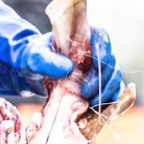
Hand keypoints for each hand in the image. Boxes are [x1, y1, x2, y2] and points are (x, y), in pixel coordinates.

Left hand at [0, 6, 123, 107]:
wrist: (30, 73)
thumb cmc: (32, 59)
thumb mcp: (35, 58)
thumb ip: (47, 61)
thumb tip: (68, 68)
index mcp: (82, 36)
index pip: (101, 37)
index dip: (103, 50)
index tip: (94, 65)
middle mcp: (93, 51)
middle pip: (110, 61)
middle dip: (102, 78)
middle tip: (86, 92)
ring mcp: (96, 69)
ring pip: (113, 78)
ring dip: (106, 91)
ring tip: (91, 102)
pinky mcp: (96, 85)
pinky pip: (111, 92)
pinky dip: (109, 99)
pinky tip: (99, 107)